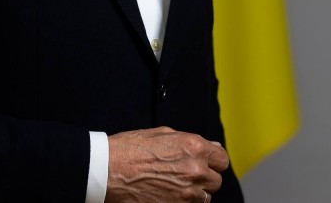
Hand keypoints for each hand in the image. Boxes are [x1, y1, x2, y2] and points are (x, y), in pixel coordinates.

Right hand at [105, 126, 228, 201]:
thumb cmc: (130, 149)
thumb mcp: (162, 134)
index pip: (222, 160)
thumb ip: (190, 141)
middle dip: (204, 178)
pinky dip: (184, 202)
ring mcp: (187, 193)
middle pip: (216, 181)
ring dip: (195, 192)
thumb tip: (210, 147)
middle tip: (185, 175)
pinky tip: (169, 194)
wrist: (108, 170)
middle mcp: (195, 170)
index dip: (213, 161)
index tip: (206, 163)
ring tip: (174, 185)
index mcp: (194, 147)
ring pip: (205, 197)